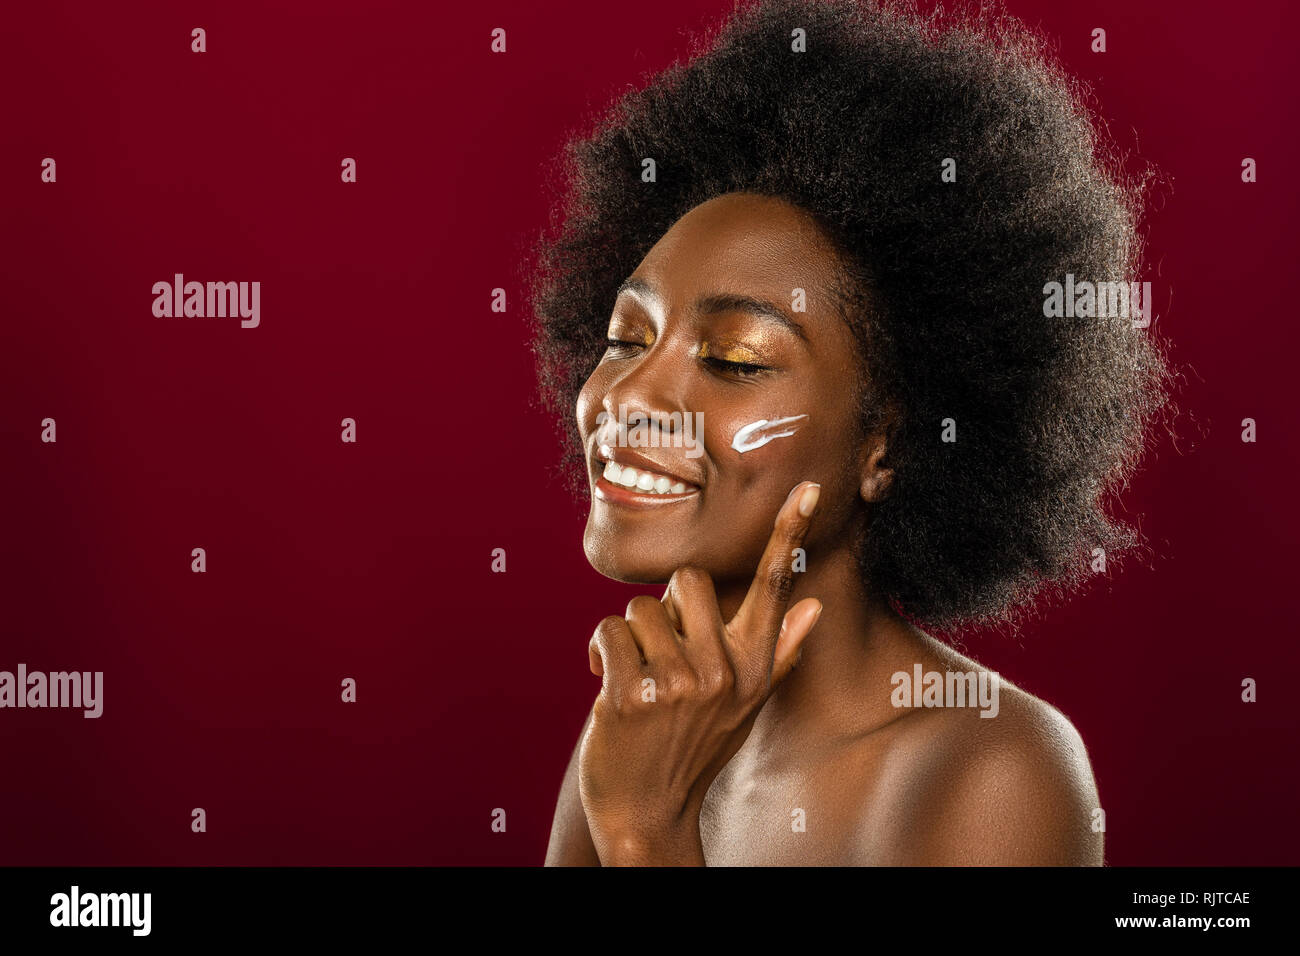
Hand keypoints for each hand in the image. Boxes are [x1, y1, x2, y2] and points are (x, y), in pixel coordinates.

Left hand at [577, 480, 823, 864]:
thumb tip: (814, 605)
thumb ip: (777, 653)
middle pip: (687, 580)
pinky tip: (607, 686)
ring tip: (633, 678)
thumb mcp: (744, 707)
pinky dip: (599, 653)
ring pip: (640, 607)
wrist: (646, 813)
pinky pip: (608, 631)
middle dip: (662, 609)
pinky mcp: (634, 693)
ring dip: (627, 638)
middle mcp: (724, 671)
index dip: (790, 534)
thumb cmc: (693, 750)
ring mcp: (680, 683)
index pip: (774, 588)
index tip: (807, 489)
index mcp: (753, 666)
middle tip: (659, 653)